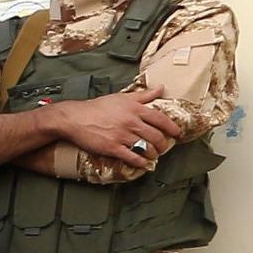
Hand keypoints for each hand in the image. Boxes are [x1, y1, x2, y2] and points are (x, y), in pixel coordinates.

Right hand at [57, 89, 178, 165]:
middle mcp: (131, 122)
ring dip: (153, 154)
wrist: (75, 118)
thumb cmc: (97, 107)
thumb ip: (143, 94)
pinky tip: (144, 164)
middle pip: (156, 136)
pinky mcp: (113, 148)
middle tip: (163, 147)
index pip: (161, 119)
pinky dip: (141, 162)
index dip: (172, 128)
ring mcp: (122, 136)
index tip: (177, 133)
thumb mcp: (122, 97)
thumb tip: (160, 88)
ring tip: (154, 156)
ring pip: (147, 148)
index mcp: (135, 108)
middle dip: (163, 144)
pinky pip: (133, 158)